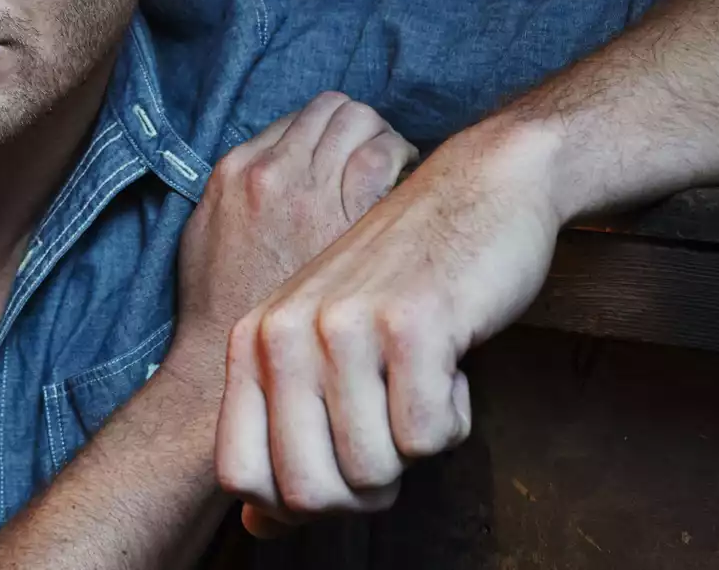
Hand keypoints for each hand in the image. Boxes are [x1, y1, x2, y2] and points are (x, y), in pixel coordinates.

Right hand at [164, 92, 416, 394]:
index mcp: (238, 172)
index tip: (342, 157)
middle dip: (360, 127)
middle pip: (334, 110)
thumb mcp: (207, 237)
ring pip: (362, 124)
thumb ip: (236, 198)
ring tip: (397, 172)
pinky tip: (407, 194)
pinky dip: (400, 162)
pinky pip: (385, 157)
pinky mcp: (348, 217)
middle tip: (380, 158)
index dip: (327, 132)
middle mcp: (274, 171)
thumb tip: (269, 180)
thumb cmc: (220, 309)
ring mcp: (312, 191)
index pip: (299, 118)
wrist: (228, 365)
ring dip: (384, 139)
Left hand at [213, 115, 565, 535]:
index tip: (337, 473)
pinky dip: (455, 417)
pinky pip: (430, 435)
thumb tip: (255, 529)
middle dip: (364, 491)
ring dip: (415, 447)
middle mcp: (285, 332)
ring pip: (373, 471)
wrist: (478, 190)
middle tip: (394, 434)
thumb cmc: (404, 286)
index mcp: (254, 341)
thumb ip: (286, 434)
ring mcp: (344, 326)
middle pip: (308, 491)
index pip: (240, 474)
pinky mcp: (412, 325)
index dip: (293, 502)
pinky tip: (452, 362)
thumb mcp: (325, 350)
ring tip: (423, 382)